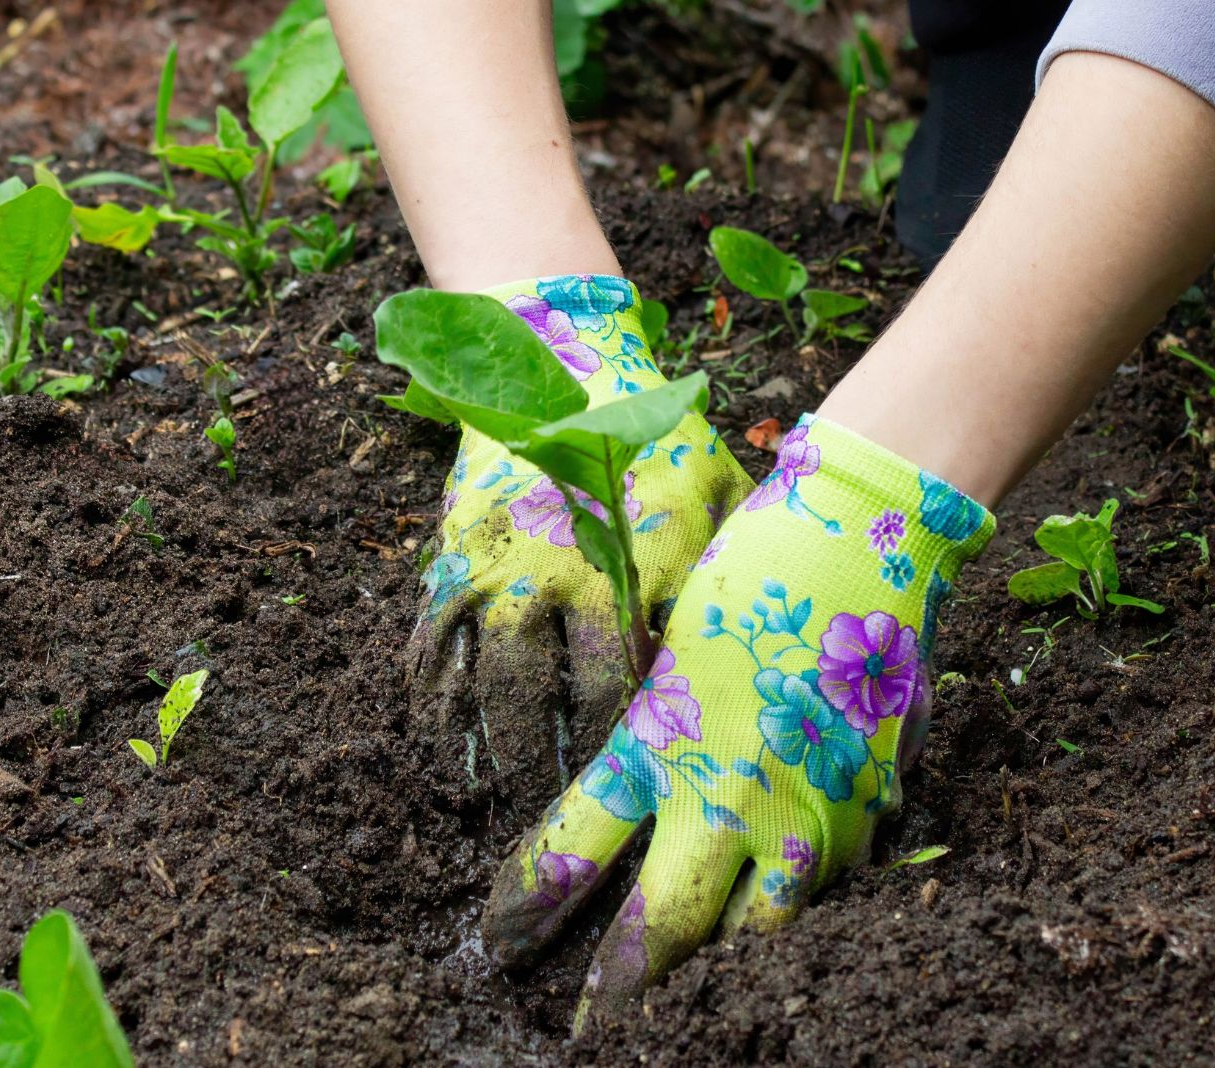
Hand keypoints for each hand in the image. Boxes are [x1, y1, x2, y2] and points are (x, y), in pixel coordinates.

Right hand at [411, 274, 753, 804]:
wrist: (558, 360)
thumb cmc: (655, 430)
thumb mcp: (719, 487)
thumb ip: (737, 562)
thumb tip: (781, 638)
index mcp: (639, 562)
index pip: (637, 675)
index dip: (632, 740)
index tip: (636, 785)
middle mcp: (567, 573)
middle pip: (559, 694)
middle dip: (559, 761)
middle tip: (561, 811)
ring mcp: (502, 565)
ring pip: (489, 679)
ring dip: (492, 746)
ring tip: (496, 796)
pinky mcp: (454, 554)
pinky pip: (433, 640)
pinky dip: (434, 696)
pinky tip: (443, 737)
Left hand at [480, 415, 994, 1026]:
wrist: (867, 538)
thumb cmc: (757, 573)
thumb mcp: (674, 646)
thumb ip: (654, 726)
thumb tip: (635, 781)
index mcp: (659, 741)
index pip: (572, 853)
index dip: (527, 911)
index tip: (496, 946)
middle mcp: (725, 791)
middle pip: (662, 927)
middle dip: (619, 993)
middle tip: (588, 1037)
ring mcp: (802, 809)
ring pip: (755, 932)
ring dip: (715, 967)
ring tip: (691, 996)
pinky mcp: (864, 810)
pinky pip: (821, 889)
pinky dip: (792, 908)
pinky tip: (776, 908)